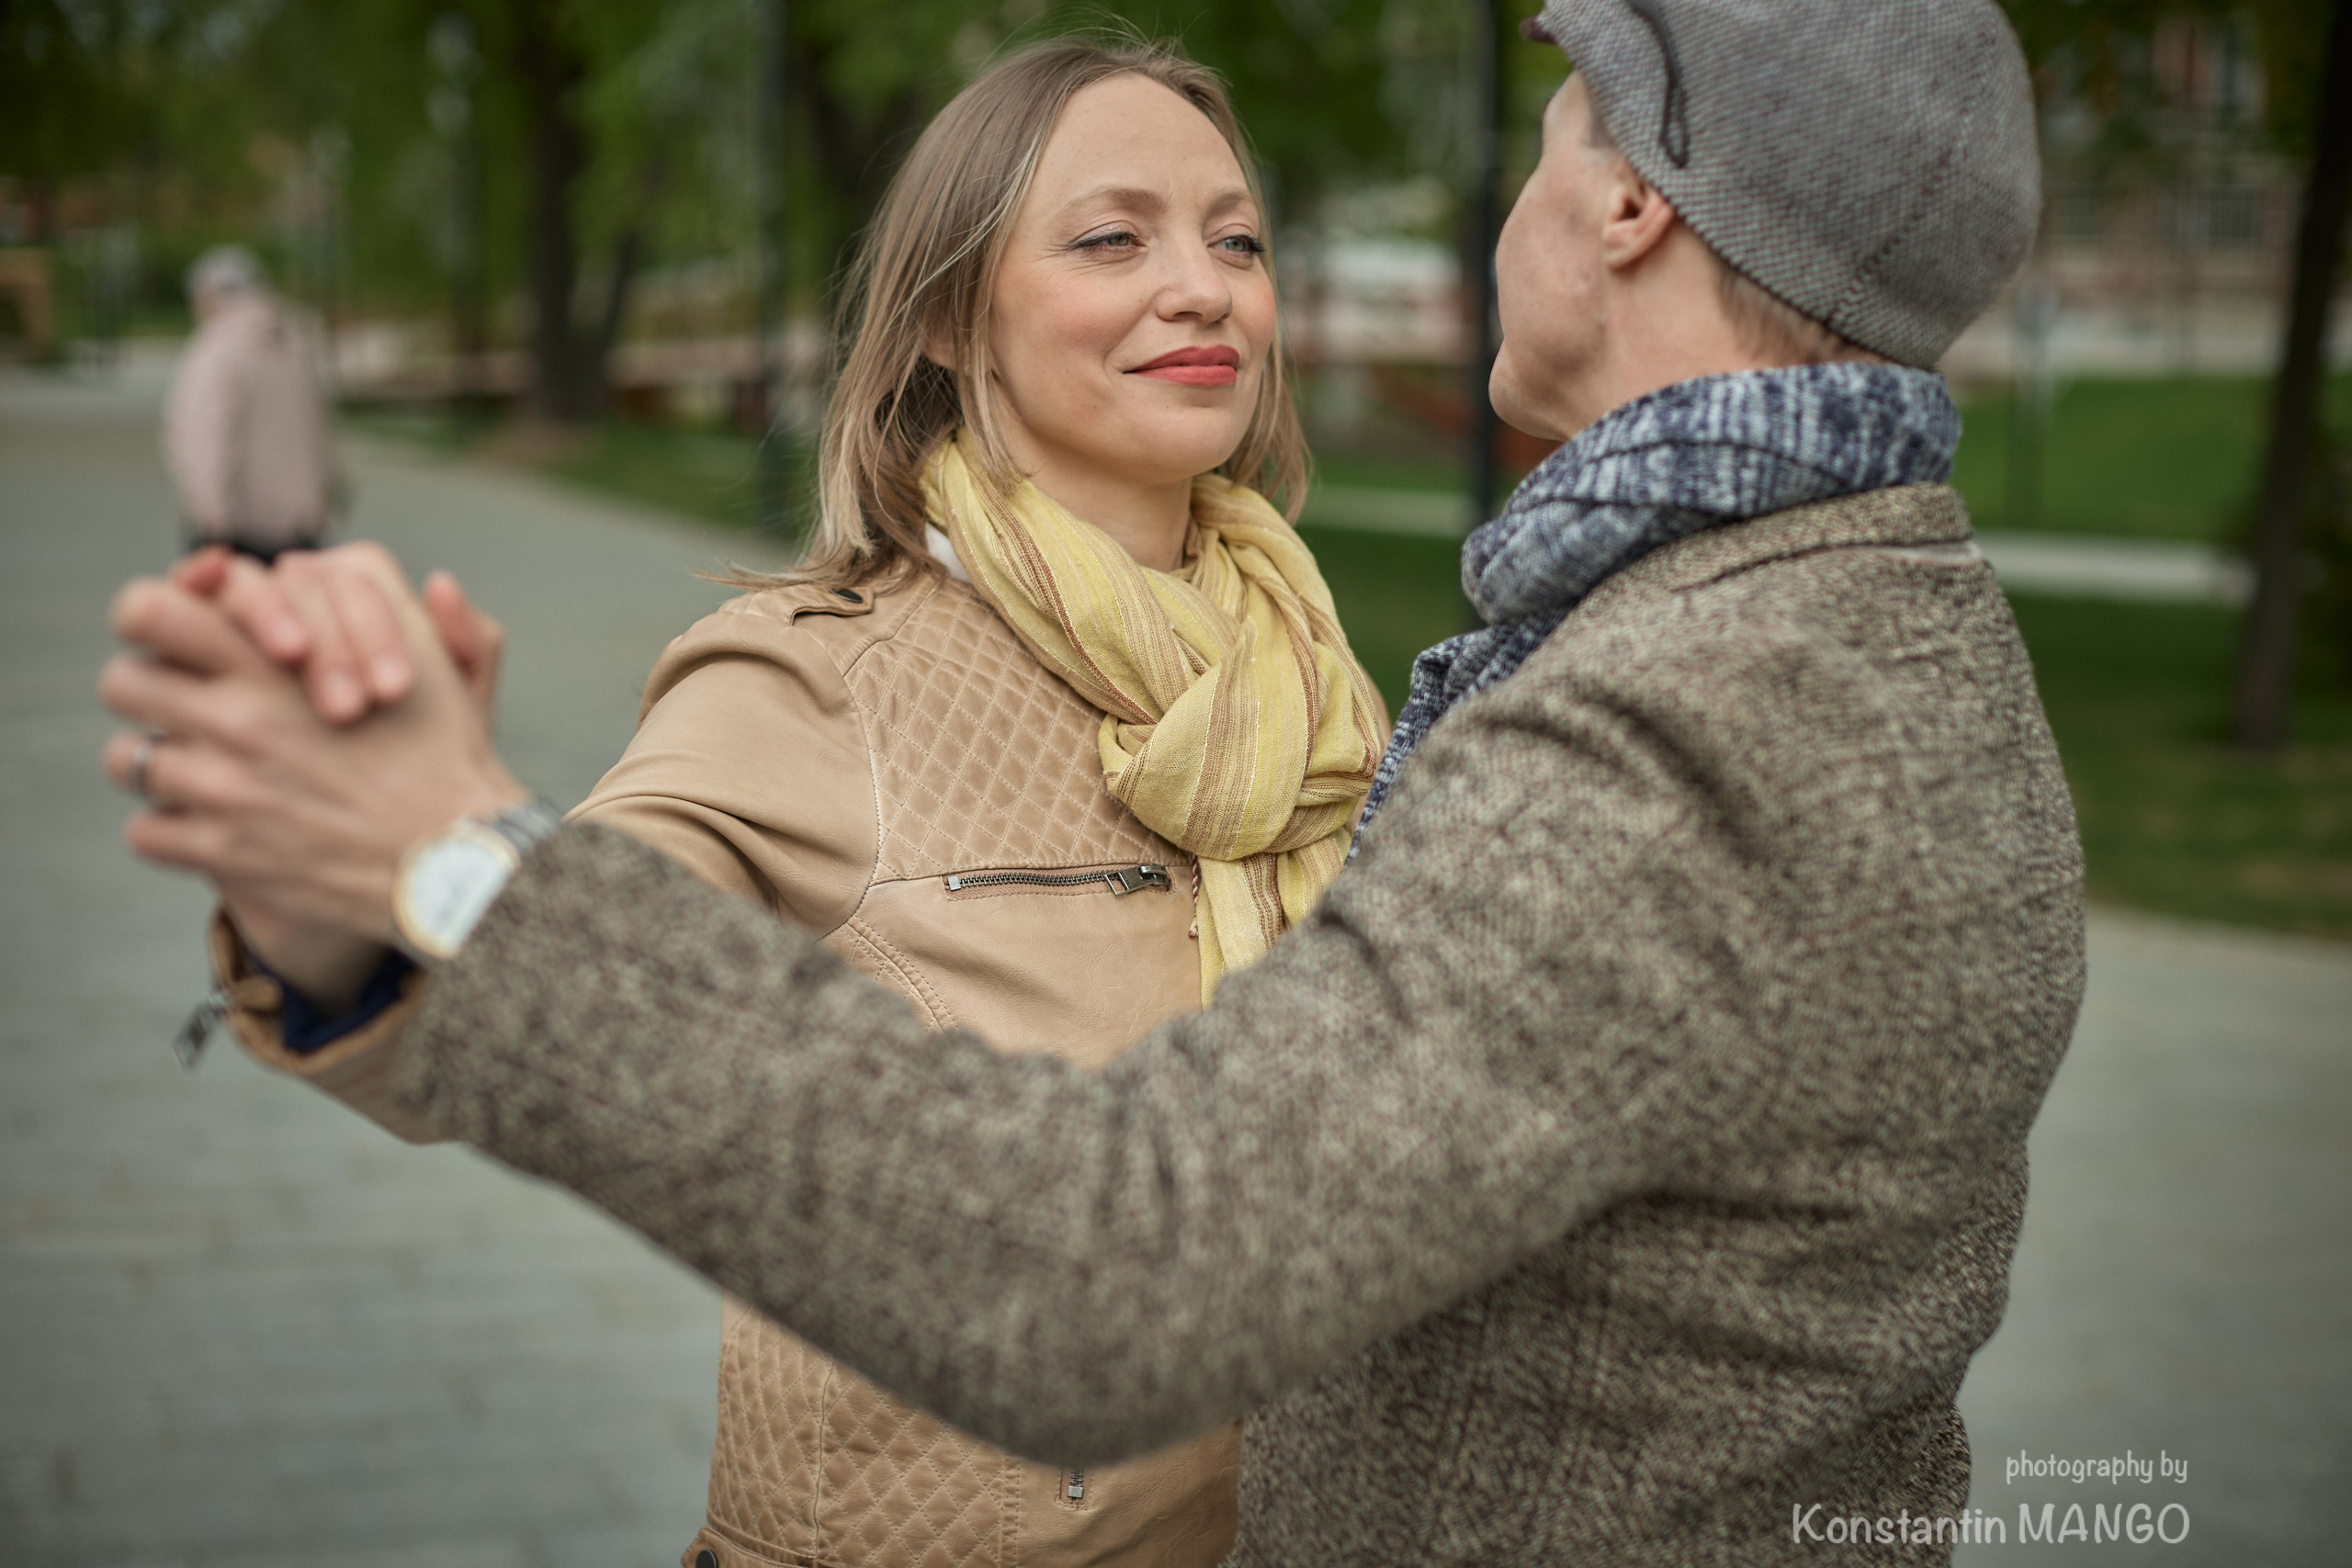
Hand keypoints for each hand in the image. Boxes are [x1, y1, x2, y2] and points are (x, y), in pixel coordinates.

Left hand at [100, 553, 530, 951]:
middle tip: (182, 705)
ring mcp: (223, 788)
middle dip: (149, 690)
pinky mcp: (221, 853)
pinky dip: (172, 833)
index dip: (152, 616)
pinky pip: (144, 833)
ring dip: (158, 763)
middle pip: (123, 681)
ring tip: (199, 771)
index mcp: (274, 662)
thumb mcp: (433, 657)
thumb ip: (389, 596)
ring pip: (125, 759)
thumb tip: (368, 565)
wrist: (456, 862)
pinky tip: (212, 829)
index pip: (147, 608)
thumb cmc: (447, 758)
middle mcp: (237, 719)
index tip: (179, 637)